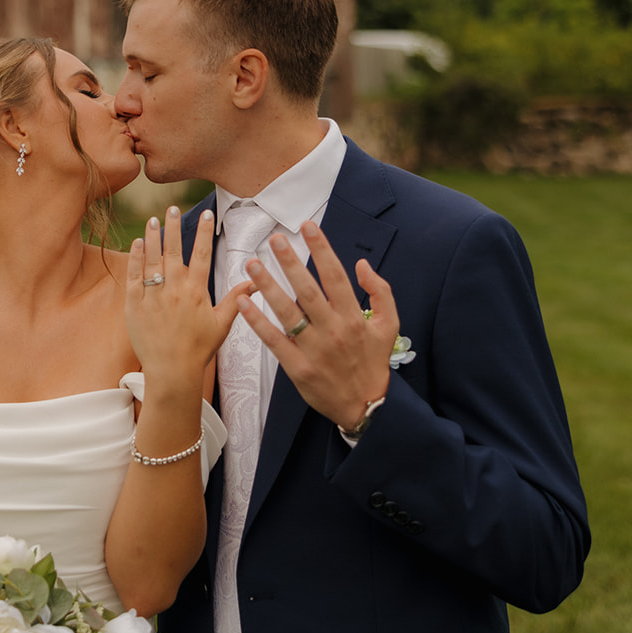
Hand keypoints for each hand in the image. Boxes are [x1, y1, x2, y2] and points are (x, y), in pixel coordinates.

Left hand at [126, 206, 250, 385]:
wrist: (171, 371)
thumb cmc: (199, 349)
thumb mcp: (221, 324)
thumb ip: (236, 299)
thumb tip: (254, 280)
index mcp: (197, 292)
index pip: (202, 255)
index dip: (205, 233)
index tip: (207, 215)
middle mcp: (175, 290)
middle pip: (174, 251)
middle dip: (174, 227)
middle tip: (173, 208)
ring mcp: (153, 296)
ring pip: (152, 259)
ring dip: (153, 237)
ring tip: (153, 219)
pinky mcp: (135, 305)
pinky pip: (134, 276)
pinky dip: (135, 258)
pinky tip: (138, 243)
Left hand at [235, 220, 397, 427]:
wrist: (365, 406)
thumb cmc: (373, 362)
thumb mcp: (389, 326)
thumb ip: (380, 292)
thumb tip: (362, 265)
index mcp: (353, 317)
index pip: (335, 276)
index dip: (322, 249)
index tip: (308, 226)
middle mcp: (333, 330)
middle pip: (308, 290)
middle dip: (290, 262)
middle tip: (274, 240)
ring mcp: (313, 350)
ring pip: (287, 312)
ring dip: (267, 286)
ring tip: (252, 264)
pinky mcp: (297, 368)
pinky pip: (274, 340)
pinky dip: (257, 321)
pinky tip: (243, 302)